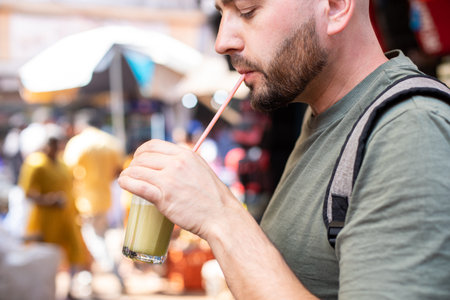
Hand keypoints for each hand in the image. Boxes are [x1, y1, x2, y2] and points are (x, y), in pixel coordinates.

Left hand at [118, 139, 239, 239]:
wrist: (221, 216)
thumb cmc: (213, 197)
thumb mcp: (201, 169)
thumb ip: (185, 163)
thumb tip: (168, 164)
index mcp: (185, 154)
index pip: (153, 145)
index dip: (141, 151)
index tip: (138, 159)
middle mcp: (176, 163)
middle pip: (143, 158)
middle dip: (133, 165)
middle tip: (132, 174)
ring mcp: (169, 179)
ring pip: (137, 171)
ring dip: (127, 174)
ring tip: (126, 180)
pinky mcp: (163, 197)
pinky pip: (137, 185)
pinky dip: (126, 183)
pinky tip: (123, 184)